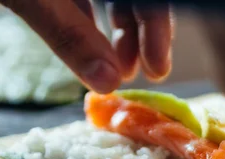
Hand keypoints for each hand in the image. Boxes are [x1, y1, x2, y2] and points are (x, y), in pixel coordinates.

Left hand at [0, 0, 173, 92]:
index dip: (157, 30)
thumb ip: (67, 35)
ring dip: (115, 36)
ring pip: (109, 0)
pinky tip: (88, 50)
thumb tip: (106, 84)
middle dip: (138, 37)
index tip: (157, 72)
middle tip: (139, 76)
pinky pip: (82, 0)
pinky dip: (88, 25)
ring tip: (116, 72)